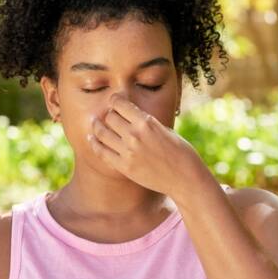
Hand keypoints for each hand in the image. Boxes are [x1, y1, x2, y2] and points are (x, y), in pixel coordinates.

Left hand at [88, 93, 203, 197]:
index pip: (119, 104)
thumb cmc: (180, 152)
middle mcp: (134, 135)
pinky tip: (92, 139)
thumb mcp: (165, 129)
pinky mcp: (124, 167)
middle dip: (109, 115)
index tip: (114, 102)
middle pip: (109, 117)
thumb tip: (131, 116)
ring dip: (97, 126)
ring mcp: (127, 152)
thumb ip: (146, 123)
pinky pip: (101, 152)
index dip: (114, 100)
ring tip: (95, 124)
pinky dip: (94, 143)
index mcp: (146, 122)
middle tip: (108, 116)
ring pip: (101, 133)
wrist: (185, 178)